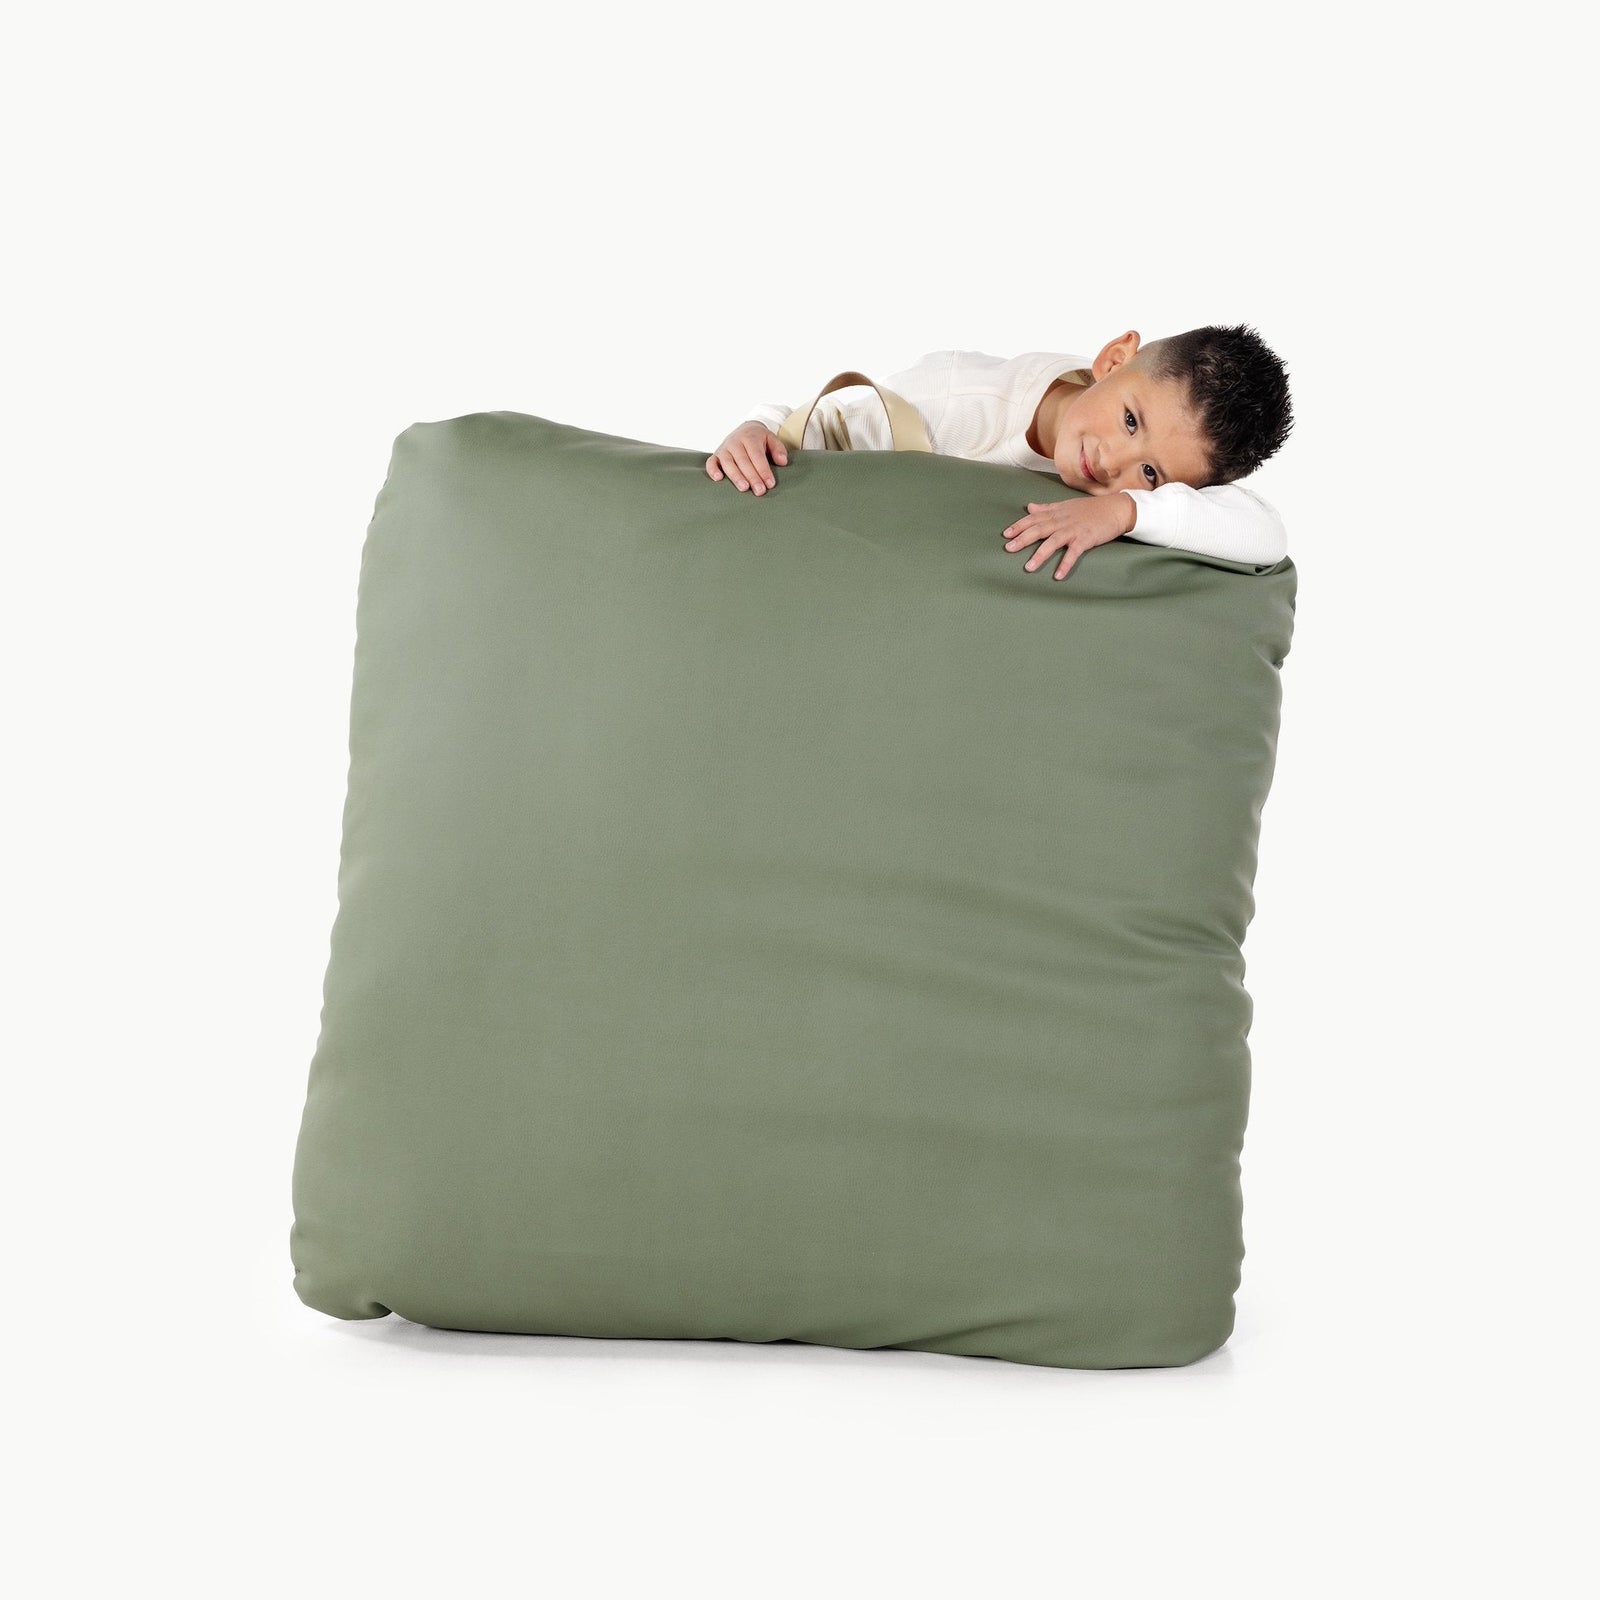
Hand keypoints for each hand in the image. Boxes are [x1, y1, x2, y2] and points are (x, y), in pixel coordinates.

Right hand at [706, 421, 788, 496]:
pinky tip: (718, 479)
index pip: (757, 456)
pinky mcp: (716, 455)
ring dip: (736, 476)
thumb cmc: (759, 439)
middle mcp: (735, 442)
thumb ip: (778, 449)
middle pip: (743, 461)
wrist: (746, 429)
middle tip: (759, 491)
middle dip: (752, 477)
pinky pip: (711, 462)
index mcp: (750, 438)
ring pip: (728, 463)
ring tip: (744, 488)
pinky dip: (712, 470)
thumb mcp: (772, 438)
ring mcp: (724, 448)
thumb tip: (782, 462)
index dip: (763, 470)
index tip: (770, 484)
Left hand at [1001, 493, 1135, 579]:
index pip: (1034, 518)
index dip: (1019, 526)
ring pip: (1053, 542)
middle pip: (1039, 529)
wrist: (1116, 509)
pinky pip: (1074, 553)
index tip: (1006, 534)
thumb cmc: (1091, 509)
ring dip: (1040, 555)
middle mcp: (1062, 521)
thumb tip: (1030, 507)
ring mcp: (1074, 530)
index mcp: (1057, 513)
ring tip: (1029, 567)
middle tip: (1008, 549)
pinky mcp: (1086, 539)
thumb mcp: (1066, 506)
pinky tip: (1057, 575)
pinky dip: (1066, 564)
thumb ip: (1047, 508)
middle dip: (1023, 539)